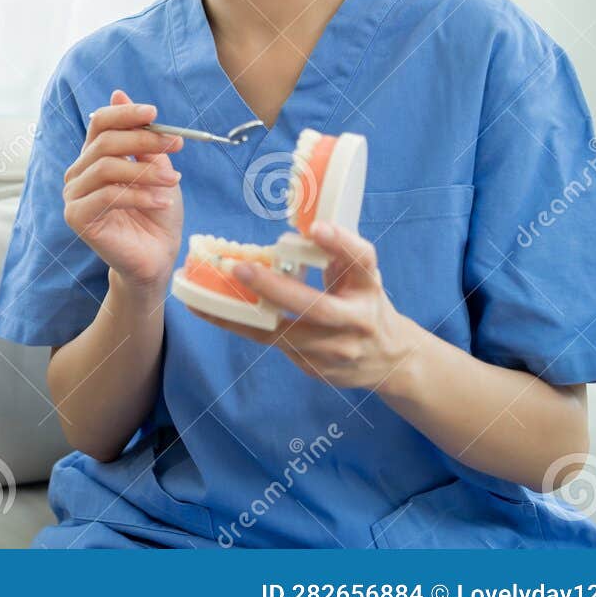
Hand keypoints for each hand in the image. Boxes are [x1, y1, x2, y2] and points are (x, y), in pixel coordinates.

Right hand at [62, 90, 184, 291]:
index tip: (155, 113)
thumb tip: (119, 94)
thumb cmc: (156, 214)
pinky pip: (106, 196)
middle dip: (143, 140)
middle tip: (176, 144)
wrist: (156, 257)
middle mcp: (79, 173)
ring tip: (174, 181)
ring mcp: (74, 196)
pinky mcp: (76, 217)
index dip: (125, 114)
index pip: (99, 123)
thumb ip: (140, 138)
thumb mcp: (157, 169)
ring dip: (145, 171)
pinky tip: (162, 201)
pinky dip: (140, 196)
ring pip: (106, 167)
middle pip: (104, 143)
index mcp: (94, 157)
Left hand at [191, 221, 419, 390]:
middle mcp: (358, 321)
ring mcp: (337, 351)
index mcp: (369, 288)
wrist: (390, 360)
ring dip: (243, 315)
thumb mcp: (360, 276)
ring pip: (285, 334)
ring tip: (206, 297)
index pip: (360, 261)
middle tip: (239, 268)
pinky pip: (274, 346)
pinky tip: (211, 313)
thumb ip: (334, 254)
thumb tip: (295, 231)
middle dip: (274, 288)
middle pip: (316, 308)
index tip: (315, 228)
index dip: (340, 244)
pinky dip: (241, 327)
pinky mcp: (317, 369)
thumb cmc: (364, 303)